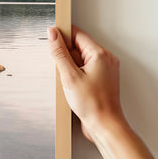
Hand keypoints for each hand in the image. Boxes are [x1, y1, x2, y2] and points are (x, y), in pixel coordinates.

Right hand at [47, 24, 125, 142]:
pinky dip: (77, 76)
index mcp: (100, 54)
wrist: (104, 125)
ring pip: (82, 60)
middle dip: (67, 57)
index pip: (78, 34)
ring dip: (71, 68)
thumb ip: (60, 53)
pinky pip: (86, 70)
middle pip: (80, 47)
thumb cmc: (92, 104)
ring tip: (71, 83)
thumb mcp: (69, 76)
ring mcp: (105, 70)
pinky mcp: (102, 80)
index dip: (63, 36)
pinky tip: (74, 88)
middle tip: (63, 72)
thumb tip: (53, 34)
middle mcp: (106, 59)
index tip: (52, 39)